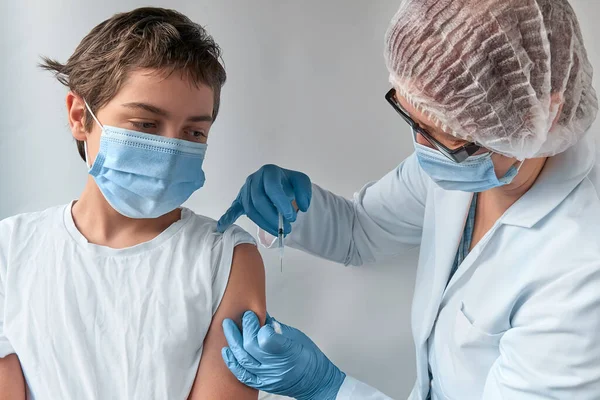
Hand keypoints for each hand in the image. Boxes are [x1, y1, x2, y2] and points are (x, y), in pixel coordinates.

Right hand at [216, 165, 311, 235]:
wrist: (280, 183)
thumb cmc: (289, 183)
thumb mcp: (301, 182)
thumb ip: (304, 192)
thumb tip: (302, 206)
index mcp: (269, 172)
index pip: (272, 188)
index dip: (281, 204)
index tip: (291, 216)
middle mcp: (254, 179)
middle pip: (258, 201)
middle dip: (273, 217)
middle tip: (286, 228)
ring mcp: (245, 189)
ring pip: (250, 209)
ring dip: (264, 223)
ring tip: (278, 231)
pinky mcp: (240, 199)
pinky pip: (233, 208)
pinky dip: (228, 217)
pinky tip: (223, 226)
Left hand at [221, 312, 345, 399]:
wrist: (315, 381)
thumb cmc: (309, 358)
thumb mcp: (297, 336)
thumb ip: (277, 327)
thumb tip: (261, 315)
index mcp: (289, 351)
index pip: (265, 338)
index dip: (256, 325)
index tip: (254, 313)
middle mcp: (277, 366)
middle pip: (252, 347)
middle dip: (244, 328)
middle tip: (243, 316)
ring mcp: (268, 377)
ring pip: (244, 359)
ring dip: (233, 341)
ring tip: (228, 326)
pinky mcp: (262, 384)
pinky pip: (243, 375)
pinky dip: (232, 362)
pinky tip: (226, 351)